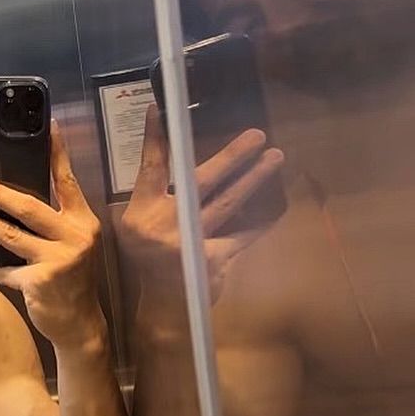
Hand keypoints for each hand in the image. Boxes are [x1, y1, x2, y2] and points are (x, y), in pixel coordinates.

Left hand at [0, 119, 103, 349]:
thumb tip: (15, 197)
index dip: (57, 154)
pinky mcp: (40, 283)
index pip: (67, 182)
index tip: (47, 126)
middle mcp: (74, 238)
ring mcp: (58, 261)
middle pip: (30, 207)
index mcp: (83, 222)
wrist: (81, 324)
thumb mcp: (73, 244)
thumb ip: (54, 222)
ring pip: (12, 235)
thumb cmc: (73, 279)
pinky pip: (4, 270)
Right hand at [121, 105, 284, 312]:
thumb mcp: (137, 228)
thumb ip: (153, 198)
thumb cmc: (148, 261)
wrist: (162, 307)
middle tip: (256, 135)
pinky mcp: (213, 260)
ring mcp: (190, 242)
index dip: (155, 137)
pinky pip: (242, 236)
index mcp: (141, 213)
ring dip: (254, 178)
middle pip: (200, 181)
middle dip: (230, 157)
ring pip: (229, 203)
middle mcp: (165, 224)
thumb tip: (173, 156)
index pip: (150, 167)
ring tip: (275, 157)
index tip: (159, 107)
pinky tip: (277, 209)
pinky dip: (259, 223)